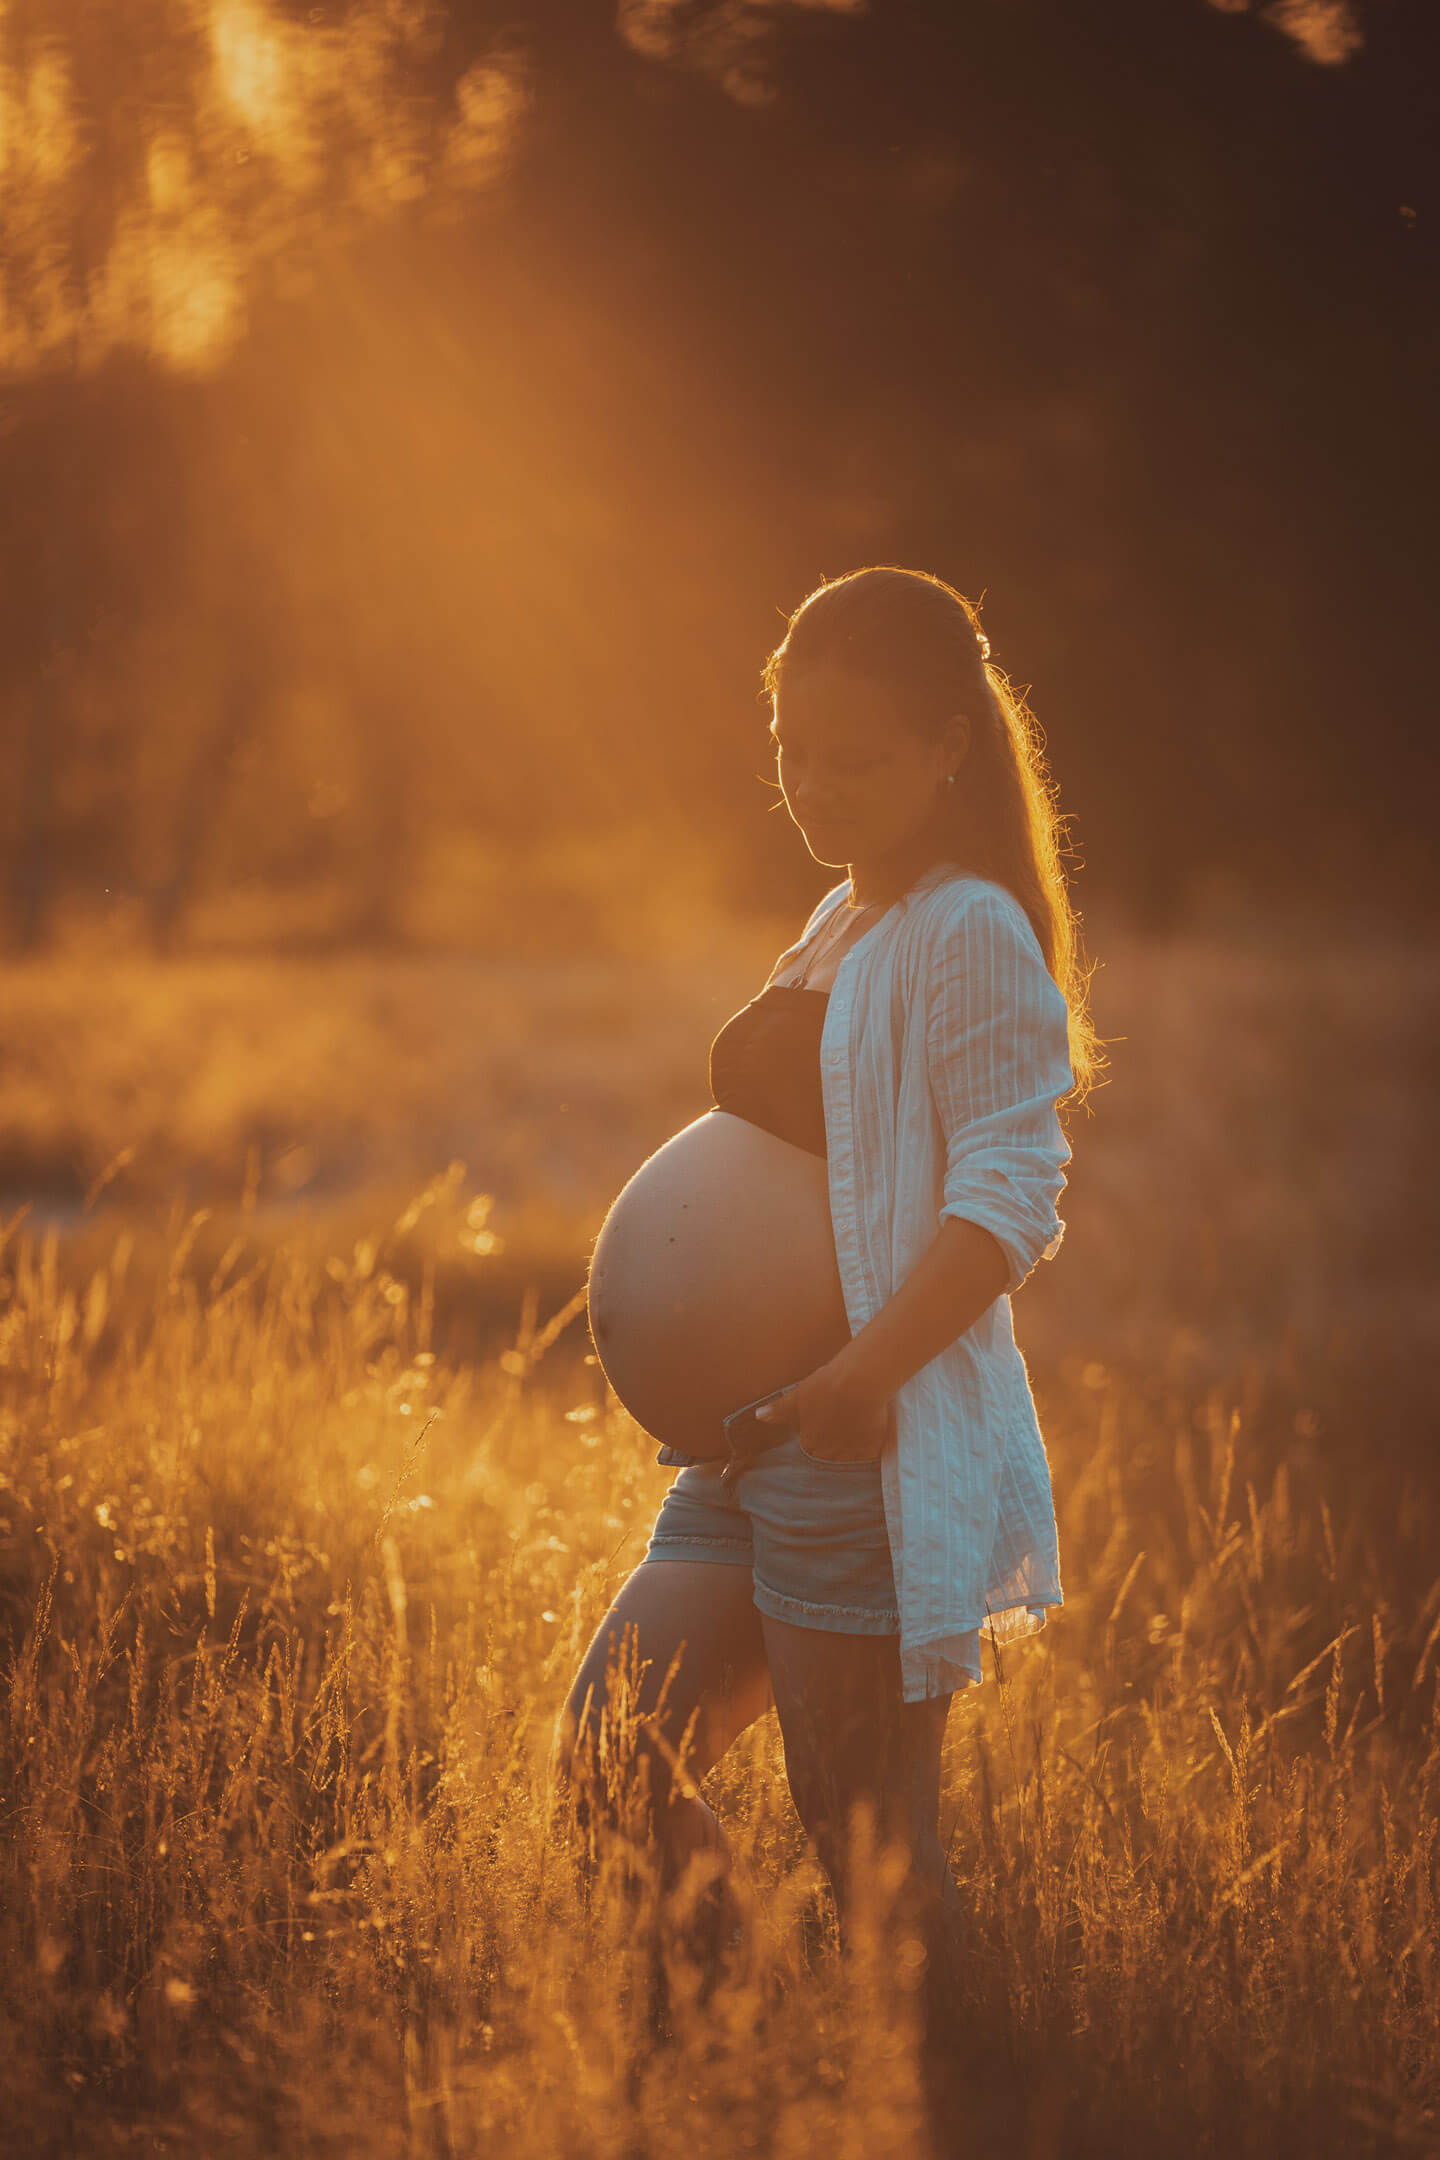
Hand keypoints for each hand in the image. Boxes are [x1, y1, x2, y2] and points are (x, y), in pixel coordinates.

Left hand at [753, 1360, 892, 1462]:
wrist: (857, 1384)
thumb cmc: (825, 1386)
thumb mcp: (797, 1396)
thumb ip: (778, 1410)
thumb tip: (759, 1416)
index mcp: (810, 1441)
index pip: (811, 1446)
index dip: (818, 1433)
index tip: (826, 1421)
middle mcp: (829, 1453)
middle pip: (830, 1455)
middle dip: (834, 1443)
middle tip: (843, 1423)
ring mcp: (851, 1453)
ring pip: (850, 1458)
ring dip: (852, 1447)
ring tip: (857, 1427)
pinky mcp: (872, 1450)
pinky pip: (870, 1455)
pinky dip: (870, 1446)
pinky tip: (872, 1432)